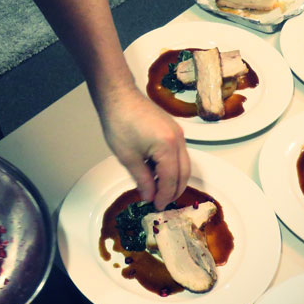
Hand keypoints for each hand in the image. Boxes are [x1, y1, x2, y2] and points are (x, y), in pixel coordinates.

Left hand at [98, 85, 190, 209]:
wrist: (118, 96)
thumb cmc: (120, 123)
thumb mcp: (128, 157)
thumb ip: (142, 179)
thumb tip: (149, 196)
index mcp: (168, 147)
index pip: (171, 180)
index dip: (164, 196)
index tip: (157, 207)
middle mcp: (178, 139)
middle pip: (184, 173)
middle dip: (174, 190)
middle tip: (162, 202)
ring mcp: (178, 133)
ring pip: (184, 163)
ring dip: (174, 179)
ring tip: (159, 190)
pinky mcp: (173, 128)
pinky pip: (179, 153)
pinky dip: (172, 166)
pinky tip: (158, 172)